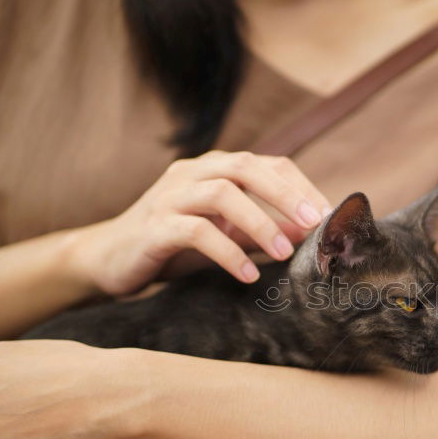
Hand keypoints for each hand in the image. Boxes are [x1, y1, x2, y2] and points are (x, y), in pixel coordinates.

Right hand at [71, 151, 331, 295]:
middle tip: (314, 225)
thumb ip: (263, 231)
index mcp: (214, 169)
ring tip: (285, 253)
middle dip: (285, 195)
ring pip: (220, 193)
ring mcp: (169, 197)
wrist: (108, 260)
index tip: (329, 215)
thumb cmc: (175, 247)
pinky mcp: (153, 227)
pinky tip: (248, 274)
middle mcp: (192, 173)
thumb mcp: (227, 236)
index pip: (267, 164)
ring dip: (259, 222)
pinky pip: (194, 231)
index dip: (300, 186)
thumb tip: (311, 236)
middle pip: (245, 167)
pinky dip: (226, 251)